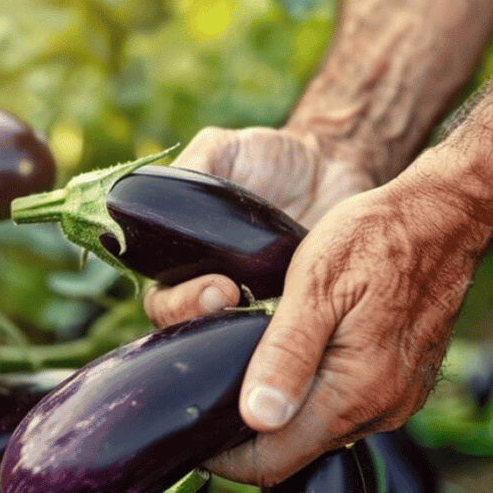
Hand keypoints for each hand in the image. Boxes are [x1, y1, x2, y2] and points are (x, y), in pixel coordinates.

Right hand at [143, 125, 374, 325]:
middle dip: (204, 323)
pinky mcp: (293, 316)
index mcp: (183, 260)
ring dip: (242, 339)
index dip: (179, 304)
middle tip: (234, 299)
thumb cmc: (270, 157)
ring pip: (233, 344)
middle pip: (191, 332)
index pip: (162, 300)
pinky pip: (282, 343)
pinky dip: (285, 344)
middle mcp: (211, 289)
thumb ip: (193, 168)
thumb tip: (160, 193)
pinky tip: (301, 333)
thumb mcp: (225, 149)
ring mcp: (253, 307)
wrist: (332, 167)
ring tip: (266, 321)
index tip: (217, 288)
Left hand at [155, 166, 490, 485]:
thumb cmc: (376, 238)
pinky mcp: (407, 386)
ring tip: (251, 368)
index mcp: (356, 392)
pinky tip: (298, 358)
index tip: (194, 430)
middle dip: (250, 433)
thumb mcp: (316, 283)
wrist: (447, 217)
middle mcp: (383, 410)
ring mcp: (400, 401)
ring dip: (284, 412)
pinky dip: (316, 396)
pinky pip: (350, 411)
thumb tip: (257, 418)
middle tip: (213, 390)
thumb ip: (285, 355)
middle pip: (296, 453)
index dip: (226, 457)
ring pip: (322, 432)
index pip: (273, 462)